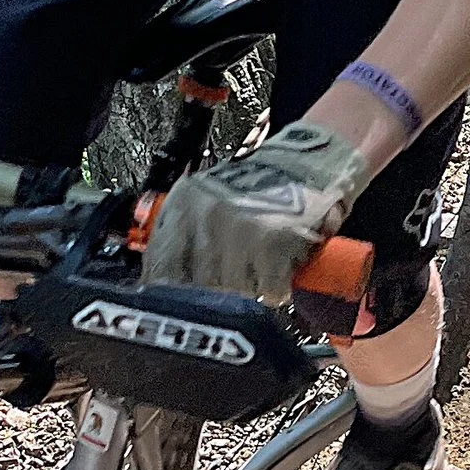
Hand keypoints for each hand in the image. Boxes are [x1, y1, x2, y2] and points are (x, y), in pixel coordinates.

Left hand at [144, 118, 367, 305]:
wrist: (309, 164)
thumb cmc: (259, 189)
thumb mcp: (206, 204)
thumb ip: (183, 242)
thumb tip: (163, 291)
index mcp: (183, 207)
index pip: (160, 269)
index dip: (171, 295)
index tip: (183, 306)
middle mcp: (207, 217)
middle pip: (198, 288)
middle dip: (217, 295)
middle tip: (234, 282)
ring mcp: (240, 231)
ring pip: (234, 295)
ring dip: (250, 291)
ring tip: (260, 268)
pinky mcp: (275, 245)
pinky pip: (270, 292)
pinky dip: (278, 289)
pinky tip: (280, 268)